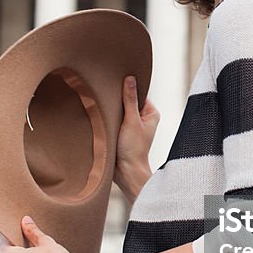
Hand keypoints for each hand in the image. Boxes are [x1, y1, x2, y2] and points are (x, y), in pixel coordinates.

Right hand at [114, 76, 158, 203]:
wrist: (126, 172)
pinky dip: (109, 118)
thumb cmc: (133, 150)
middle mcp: (143, 119)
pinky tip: (102, 117)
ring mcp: (133, 126)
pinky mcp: (122, 133)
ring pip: (121, 111)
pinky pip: (115, 120)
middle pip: (129, 101)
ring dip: (112, 110)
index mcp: (151, 113)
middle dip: (119, 99)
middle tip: (107, 94)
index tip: (117, 81)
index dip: (129, 88)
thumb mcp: (131, 121)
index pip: (139, 93)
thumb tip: (130, 79)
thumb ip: (130, 100)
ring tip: (104, 107)